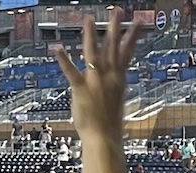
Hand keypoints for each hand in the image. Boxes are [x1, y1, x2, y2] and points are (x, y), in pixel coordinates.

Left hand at [54, 9, 140, 142]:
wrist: (104, 137)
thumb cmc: (109, 125)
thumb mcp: (115, 102)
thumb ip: (113, 88)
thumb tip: (113, 85)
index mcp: (119, 79)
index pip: (127, 52)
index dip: (132, 36)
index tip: (138, 22)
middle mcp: (109, 76)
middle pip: (113, 46)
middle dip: (115, 27)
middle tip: (117, 11)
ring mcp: (95, 81)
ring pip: (93, 53)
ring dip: (90, 35)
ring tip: (88, 20)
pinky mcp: (81, 89)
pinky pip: (71, 71)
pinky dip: (63, 60)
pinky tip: (57, 49)